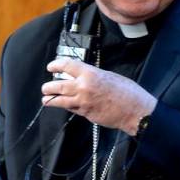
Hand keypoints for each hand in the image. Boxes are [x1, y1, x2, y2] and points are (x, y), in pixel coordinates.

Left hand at [42, 57, 156, 134]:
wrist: (134, 110)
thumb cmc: (127, 92)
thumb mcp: (109, 76)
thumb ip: (93, 76)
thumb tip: (82, 77)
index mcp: (91, 74)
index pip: (67, 66)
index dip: (56, 65)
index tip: (51, 67)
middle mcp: (84, 87)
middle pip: (58, 85)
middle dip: (48, 87)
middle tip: (46, 87)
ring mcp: (83, 102)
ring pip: (60, 101)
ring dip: (51, 100)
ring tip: (46, 100)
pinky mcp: (86, 114)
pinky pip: (72, 109)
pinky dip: (66, 107)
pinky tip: (64, 106)